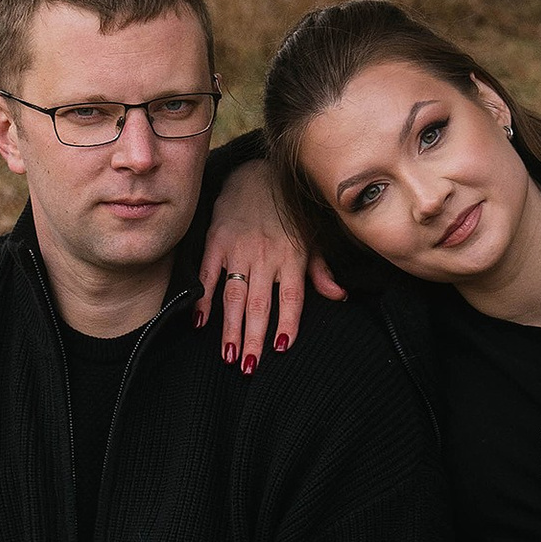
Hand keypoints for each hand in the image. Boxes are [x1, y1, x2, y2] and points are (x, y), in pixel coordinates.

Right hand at [195, 155, 341, 370]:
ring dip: (230, 328)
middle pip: (260, 304)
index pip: (291, 298)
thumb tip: (340, 297)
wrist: (256, 173)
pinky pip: (209, 275)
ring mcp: (239, 249)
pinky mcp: (216, 242)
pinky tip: (200, 321)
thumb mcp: (312, 237)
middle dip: (254, 338)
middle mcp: (266, 256)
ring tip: (229, 355)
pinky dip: (204, 299)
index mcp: (292, 257)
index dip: (287, 323)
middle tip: (249, 368)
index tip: (281, 347)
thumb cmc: (288, 210)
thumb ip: (321, 270)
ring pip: (234, 296)